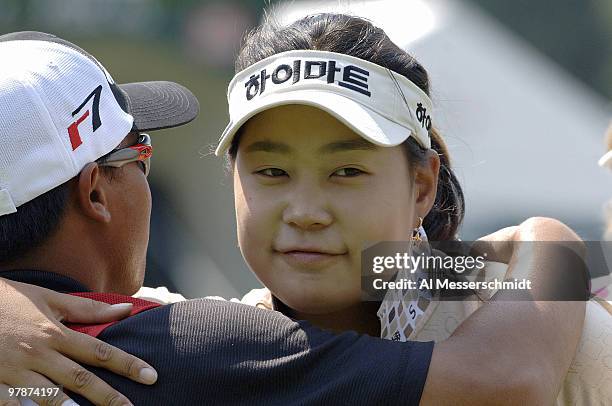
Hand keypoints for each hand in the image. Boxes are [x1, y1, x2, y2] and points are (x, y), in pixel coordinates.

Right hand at [0, 278, 157, 405]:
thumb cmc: (9, 301)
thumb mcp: (48, 299)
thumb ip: (87, 309)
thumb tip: (124, 310)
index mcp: (54, 334)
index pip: (100, 352)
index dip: (128, 365)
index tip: (151, 376)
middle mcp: (39, 355)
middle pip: (81, 381)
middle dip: (110, 398)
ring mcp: (15, 373)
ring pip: (50, 400)